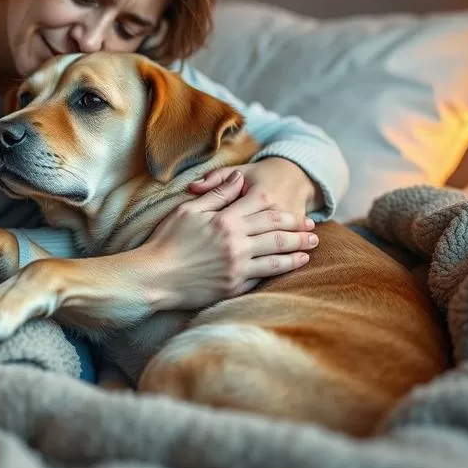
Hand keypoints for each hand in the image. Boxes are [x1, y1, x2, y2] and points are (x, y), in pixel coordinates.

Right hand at [138, 163, 318, 310]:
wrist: (154, 277)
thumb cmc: (167, 240)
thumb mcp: (188, 210)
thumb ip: (217, 194)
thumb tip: (238, 180)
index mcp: (225, 220)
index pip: (263, 210)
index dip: (283, 209)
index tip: (297, 211)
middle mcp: (235, 243)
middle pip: (277, 233)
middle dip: (298, 230)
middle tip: (313, 229)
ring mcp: (237, 267)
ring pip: (277, 257)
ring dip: (298, 251)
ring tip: (311, 248)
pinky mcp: (234, 286)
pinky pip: (264, 277)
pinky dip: (281, 270)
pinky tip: (290, 266)